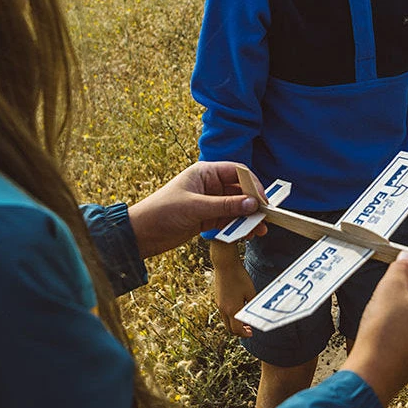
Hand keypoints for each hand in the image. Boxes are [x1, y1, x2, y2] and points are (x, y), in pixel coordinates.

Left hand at [126, 161, 260, 259]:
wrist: (141, 233)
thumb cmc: (162, 212)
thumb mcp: (195, 208)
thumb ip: (225, 206)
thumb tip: (252, 204)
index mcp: (205, 173)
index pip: (237, 172)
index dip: (252, 184)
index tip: (263, 200)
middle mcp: (209, 185)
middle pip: (240, 190)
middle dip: (253, 204)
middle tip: (265, 218)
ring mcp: (209, 202)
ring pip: (236, 207)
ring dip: (248, 218)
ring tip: (259, 230)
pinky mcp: (207, 218)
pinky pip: (229, 220)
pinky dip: (238, 226)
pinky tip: (246, 234)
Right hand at [211, 254, 257, 336]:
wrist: (225, 264)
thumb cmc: (239, 277)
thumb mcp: (251, 292)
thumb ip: (252, 305)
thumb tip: (255, 314)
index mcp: (232, 310)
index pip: (237, 330)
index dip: (245, 334)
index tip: (251, 333)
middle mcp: (223, 310)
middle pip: (230, 329)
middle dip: (239, 332)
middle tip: (248, 329)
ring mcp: (219, 304)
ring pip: (226, 321)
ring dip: (234, 324)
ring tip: (244, 320)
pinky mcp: (218, 299)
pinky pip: (224, 313)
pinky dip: (231, 316)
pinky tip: (238, 309)